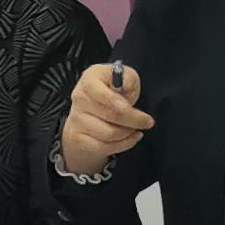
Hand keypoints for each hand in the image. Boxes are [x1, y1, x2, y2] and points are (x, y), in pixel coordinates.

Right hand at [61, 63, 152, 178]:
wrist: (90, 109)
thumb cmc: (111, 91)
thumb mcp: (123, 77)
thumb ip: (127, 79)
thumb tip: (125, 87)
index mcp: (90, 79)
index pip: (102, 93)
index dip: (119, 103)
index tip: (132, 107)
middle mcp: (80, 98)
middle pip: (110, 115)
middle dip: (134, 120)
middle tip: (148, 121)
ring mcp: (77, 119)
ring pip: (109, 133)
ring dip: (128, 132)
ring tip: (136, 128)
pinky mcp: (79, 138)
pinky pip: (104, 146)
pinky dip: (123, 144)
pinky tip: (131, 137)